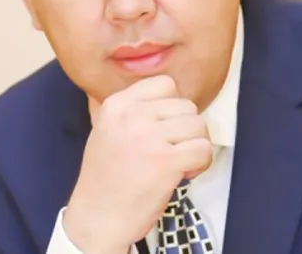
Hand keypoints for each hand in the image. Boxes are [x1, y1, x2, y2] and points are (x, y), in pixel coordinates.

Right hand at [62, 75, 212, 253]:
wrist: (97, 217)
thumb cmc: (105, 179)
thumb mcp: (107, 130)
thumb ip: (133, 111)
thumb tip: (170, 101)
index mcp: (116, 105)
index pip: (165, 84)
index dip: (173, 107)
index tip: (165, 128)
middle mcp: (132, 116)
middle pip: (186, 106)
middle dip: (186, 130)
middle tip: (172, 151)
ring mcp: (149, 138)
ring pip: (199, 125)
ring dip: (195, 145)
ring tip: (178, 162)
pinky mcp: (166, 162)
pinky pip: (203, 149)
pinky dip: (201, 163)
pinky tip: (184, 173)